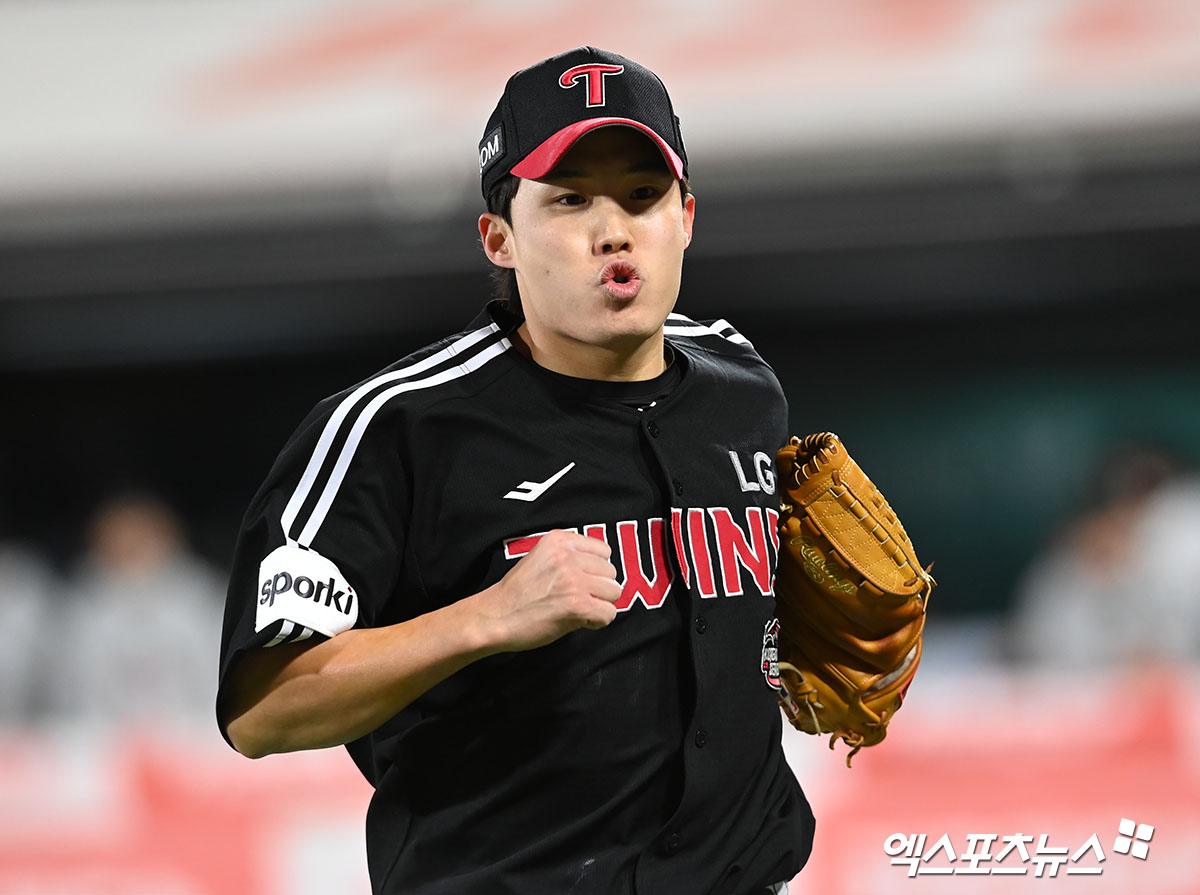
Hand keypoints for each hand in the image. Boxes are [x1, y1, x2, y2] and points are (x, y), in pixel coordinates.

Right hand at [472, 529, 622, 652]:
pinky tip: (579, 621)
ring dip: (599, 604)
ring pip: (614, 592)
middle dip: (598, 588)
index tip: (581, 581)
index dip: (595, 571)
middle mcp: (567, 556)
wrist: (494, 617)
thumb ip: (569, 557)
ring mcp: (573, 580)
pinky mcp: (577, 604)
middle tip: (576, 599)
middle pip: (611, 572)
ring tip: (577, 609)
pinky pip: (609, 613)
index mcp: (558, 541)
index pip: (603, 551)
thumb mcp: (540, 558)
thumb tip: (601, 570)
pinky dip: (597, 621)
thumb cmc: (516, 594)